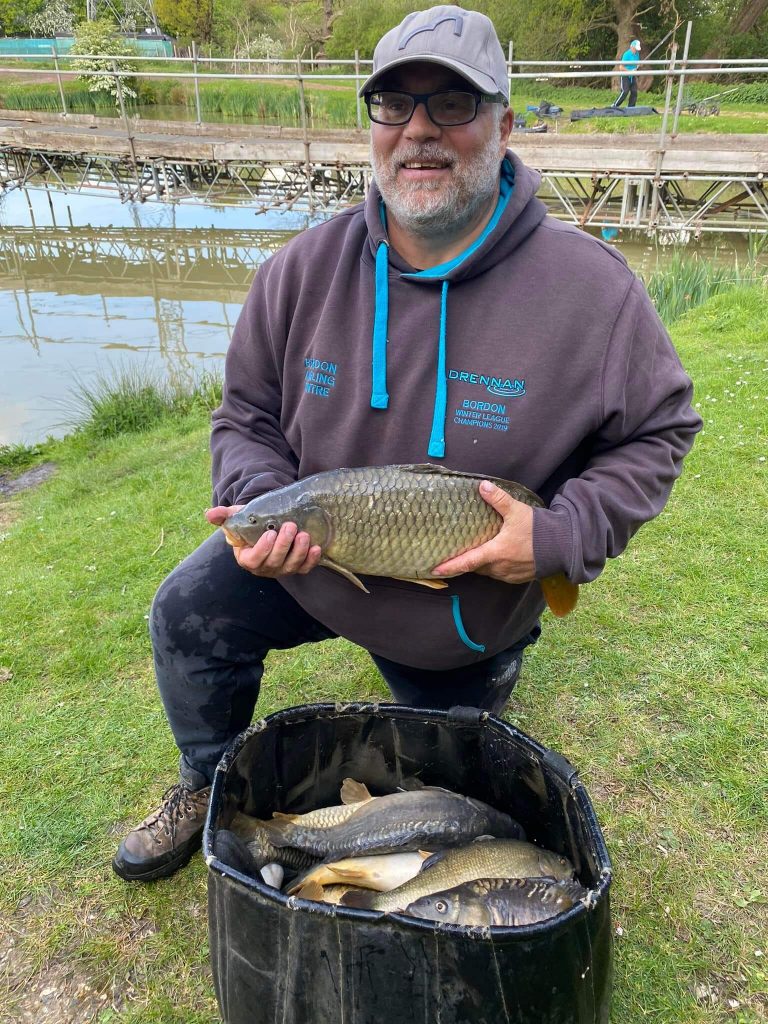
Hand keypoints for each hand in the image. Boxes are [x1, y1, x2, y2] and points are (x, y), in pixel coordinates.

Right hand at [206, 506, 322, 577]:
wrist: (267, 525)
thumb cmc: (249, 523)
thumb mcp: (236, 517)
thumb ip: (223, 516)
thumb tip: (210, 513)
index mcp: (247, 558)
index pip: (253, 560)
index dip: (262, 550)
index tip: (270, 533)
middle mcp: (264, 567)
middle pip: (274, 563)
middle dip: (284, 546)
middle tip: (291, 527)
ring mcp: (281, 569)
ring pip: (290, 566)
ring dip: (299, 552)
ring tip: (304, 535)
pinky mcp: (296, 566)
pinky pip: (304, 568)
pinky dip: (311, 560)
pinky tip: (316, 548)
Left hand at [431, 481, 535, 584]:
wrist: (564, 546)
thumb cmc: (539, 530)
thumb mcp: (517, 512)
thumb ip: (499, 499)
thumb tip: (482, 485)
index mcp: (496, 553)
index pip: (467, 562)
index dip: (450, 566)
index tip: (435, 569)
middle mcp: (499, 568)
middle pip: (476, 567)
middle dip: (466, 562)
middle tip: (455, 554)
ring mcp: (509, 575)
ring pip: (487, 571)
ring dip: (481, 563)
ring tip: (477, 552)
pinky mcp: (518, 578)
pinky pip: (499, 574)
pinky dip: (494, 566)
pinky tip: (497, 556)